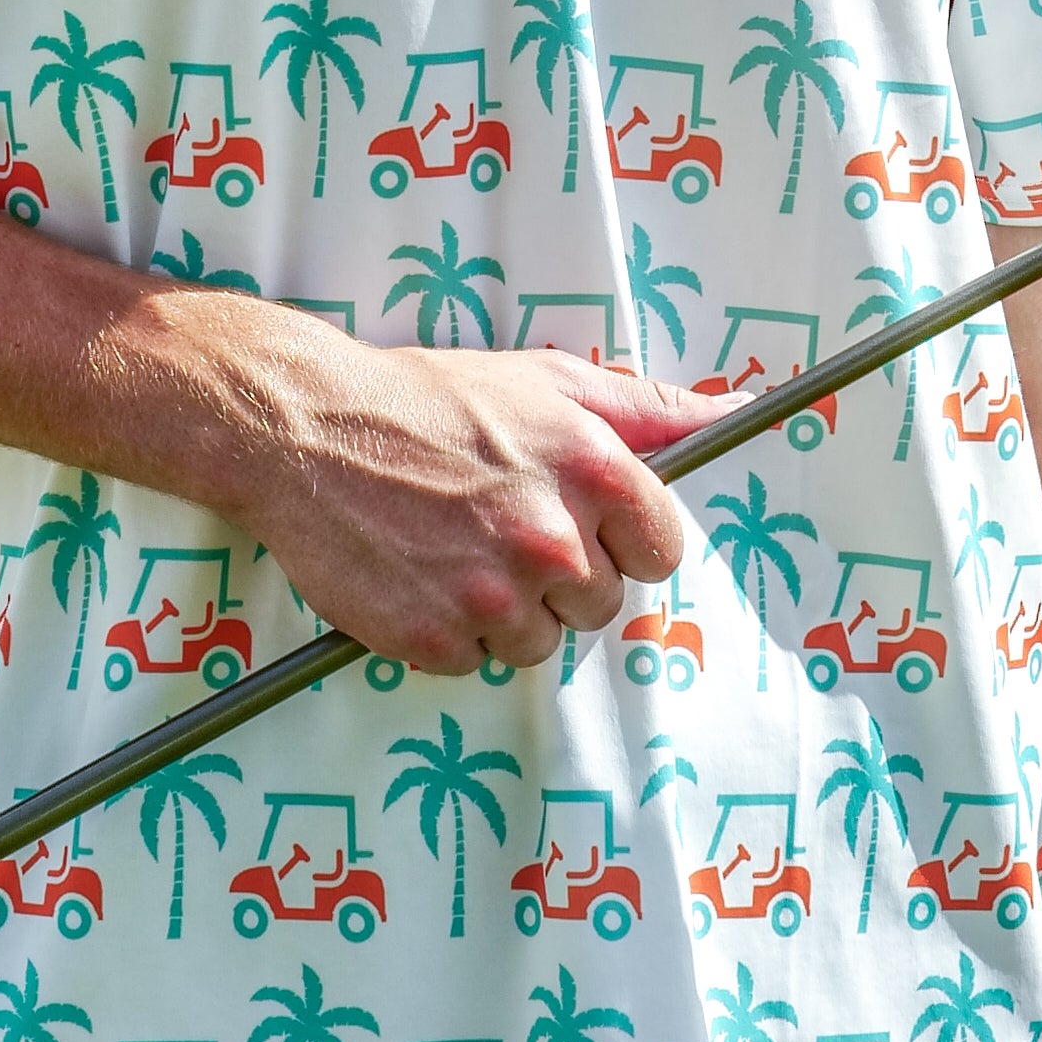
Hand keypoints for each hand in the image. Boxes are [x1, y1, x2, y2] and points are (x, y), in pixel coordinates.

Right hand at [150, 298, 716, 672]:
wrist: (306, 427)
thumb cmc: (430, 399)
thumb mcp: (548, 382)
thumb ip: (650, 405)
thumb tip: (735, 411)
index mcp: (593, 468)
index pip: (662, 549)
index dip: (622, 537)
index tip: (581, 518)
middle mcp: (551, 536)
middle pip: (602, 602)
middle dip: (562, 573)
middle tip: (499, 523)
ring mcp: (492, 593)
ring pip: (541, 640)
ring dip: (508, 608)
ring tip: (454, 545)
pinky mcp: (435, 638)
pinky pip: (476, 660)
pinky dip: (452, 629)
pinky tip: (420, 572)